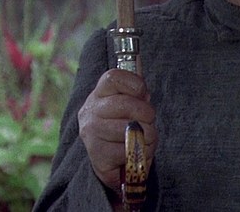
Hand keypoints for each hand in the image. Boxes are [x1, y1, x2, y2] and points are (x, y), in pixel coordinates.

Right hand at [78, 68, 157, 191]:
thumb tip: (143, 93)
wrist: (112, 162)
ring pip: (130, 130)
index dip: (135, 83)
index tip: (142, 93)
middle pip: (126, 104)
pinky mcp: (98, 156)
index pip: (113, 78)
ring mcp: (91, 133)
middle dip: (147, 114)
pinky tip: (135, 152)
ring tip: (143, 139)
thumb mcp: (132, 105)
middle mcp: (90, 111)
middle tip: (148, 121)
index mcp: (100, 93)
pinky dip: (140, 154)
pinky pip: (129, 151)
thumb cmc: (125, 126)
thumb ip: (138, 94)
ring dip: (147, 136)